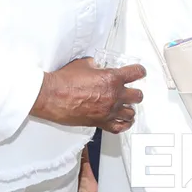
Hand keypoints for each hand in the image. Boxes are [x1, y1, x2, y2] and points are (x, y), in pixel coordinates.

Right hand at [30, 58, 144, 133]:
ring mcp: (108, 111)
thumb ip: (96, 65)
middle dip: (135, 92)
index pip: (136, 73)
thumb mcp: (84, 64)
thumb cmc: (64, 81)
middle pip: (137, 96)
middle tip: (130, 91)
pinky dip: (123, 124)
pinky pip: (119, 127)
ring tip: (126, 106)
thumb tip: (98, 66)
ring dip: (129, 108)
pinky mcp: (100, 123)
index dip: (139, 72)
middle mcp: (114, 95)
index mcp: (112, 78)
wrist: (51, 96)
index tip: (139, 72)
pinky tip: (123, 121)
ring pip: (131, 113)